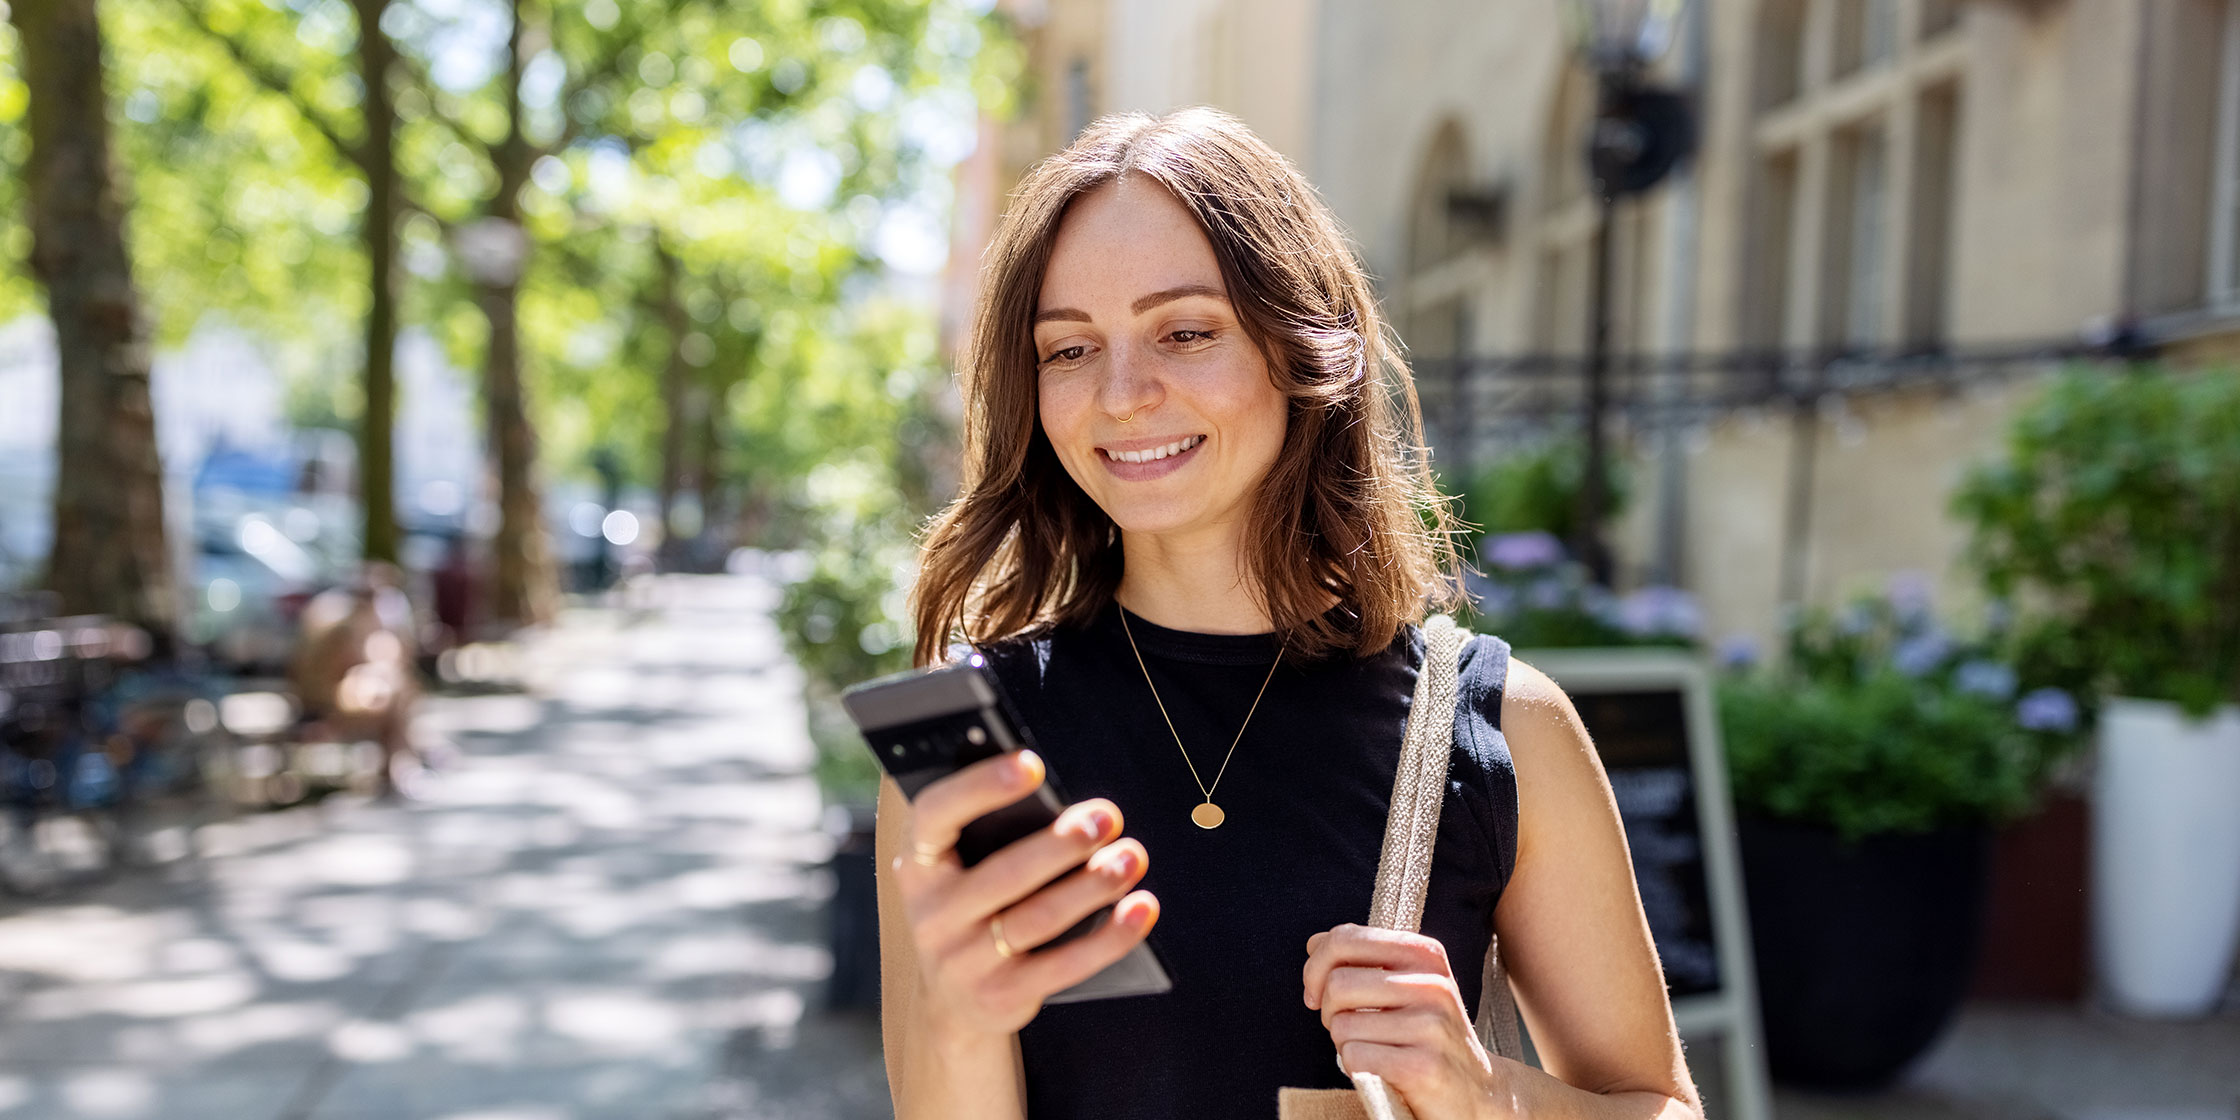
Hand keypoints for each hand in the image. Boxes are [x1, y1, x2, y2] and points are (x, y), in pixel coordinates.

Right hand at [892, 749, 1158, 1036]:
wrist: (951, 1002)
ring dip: (1093, 885)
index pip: (935, 815)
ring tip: (1131, 857)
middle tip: (1107, 817)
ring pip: (1040, 917)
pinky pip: (1066, 964)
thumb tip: (1068, 806)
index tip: (1032, 764)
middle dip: (1062, 843)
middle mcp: (931, 915)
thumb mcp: (961, 870)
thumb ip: (992, 834)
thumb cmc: (972, 908)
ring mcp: (964, 962)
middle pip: (1004, 873)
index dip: (980, 787)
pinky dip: (1111, 936)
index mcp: (917, 865)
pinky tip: (1141, 907)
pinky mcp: (1002, 996)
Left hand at [1303, 924, 1515, 1119]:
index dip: (1316, 967)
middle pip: (1338, 984)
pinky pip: (1355, 1056)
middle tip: (1345, 1027)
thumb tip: (1314, 942)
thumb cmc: (1427, 1034)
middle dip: (1327, 1011)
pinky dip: (1354, 1067)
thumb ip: (1362, 959)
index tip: (1317, 992)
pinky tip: (1379, 1070)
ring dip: (1343, 1043)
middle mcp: (1433, 984)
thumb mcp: (1406, 985)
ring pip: (1342, 1024)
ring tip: (1370, 1049)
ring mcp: (1431, 1025)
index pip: (1345, 939)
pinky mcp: (1424, 1066)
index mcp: (1425, 954)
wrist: (1477, 1090)